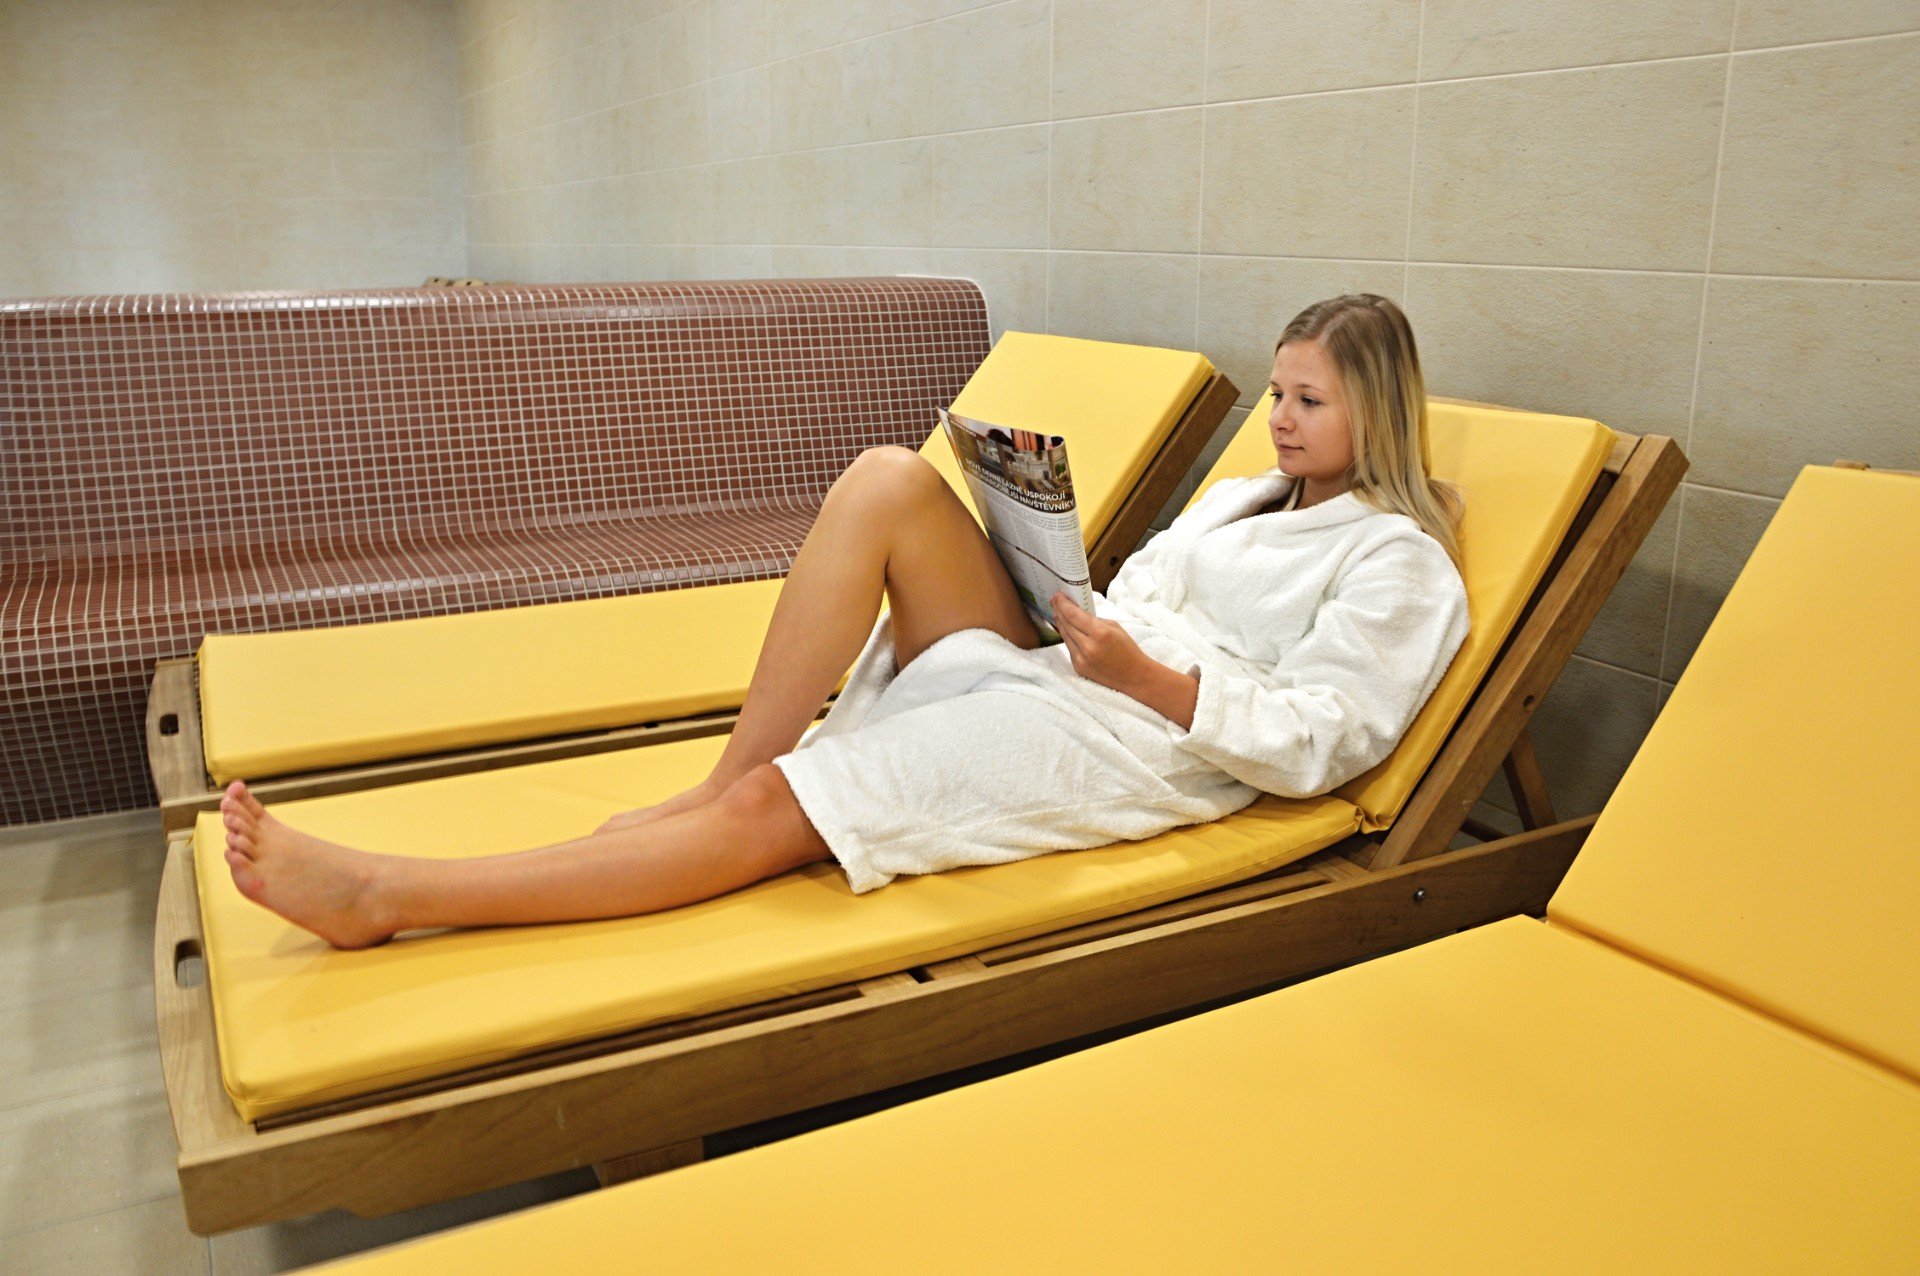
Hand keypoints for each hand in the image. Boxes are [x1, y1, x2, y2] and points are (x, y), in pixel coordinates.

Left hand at [1051, 593, 1199, 729]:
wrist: (1134, 676)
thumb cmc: (1127, 649)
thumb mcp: (1114, 627)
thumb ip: (1094, 620)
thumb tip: (1077, 612)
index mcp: (1100, 633)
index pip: (1073, 615)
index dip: (1063, 604)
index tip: (1058, 595)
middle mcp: (1088, 647)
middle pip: (1065, 624)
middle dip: (1058, 610)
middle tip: (1055, 600)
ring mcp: (1081, 660)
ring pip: (1064, 636)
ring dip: (1060, 623)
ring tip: (1058, 612)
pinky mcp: (1078, 668)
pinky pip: (1069, 648)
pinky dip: (1068, 637)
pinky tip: (1067, 629)